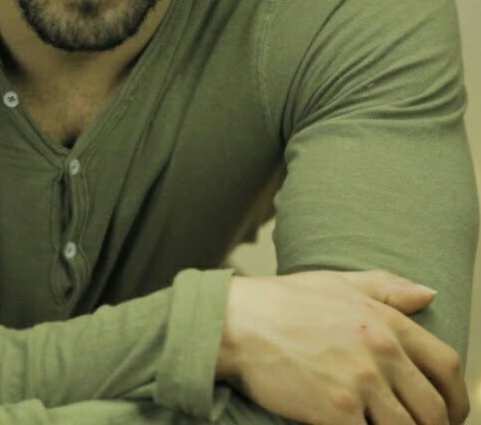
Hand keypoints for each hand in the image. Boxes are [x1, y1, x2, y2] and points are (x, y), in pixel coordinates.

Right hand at [217, 269, 469, 424]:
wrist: (236, 324)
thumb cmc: (281, 302)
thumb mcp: (335, 283)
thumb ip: (385, 288)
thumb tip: (429, 293)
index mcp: (384, 320)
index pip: (447, 365)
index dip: (456, 398)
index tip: (448, 414)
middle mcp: (380, 351)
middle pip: (434, 409)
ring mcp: (360, 383)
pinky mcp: (337, 412)